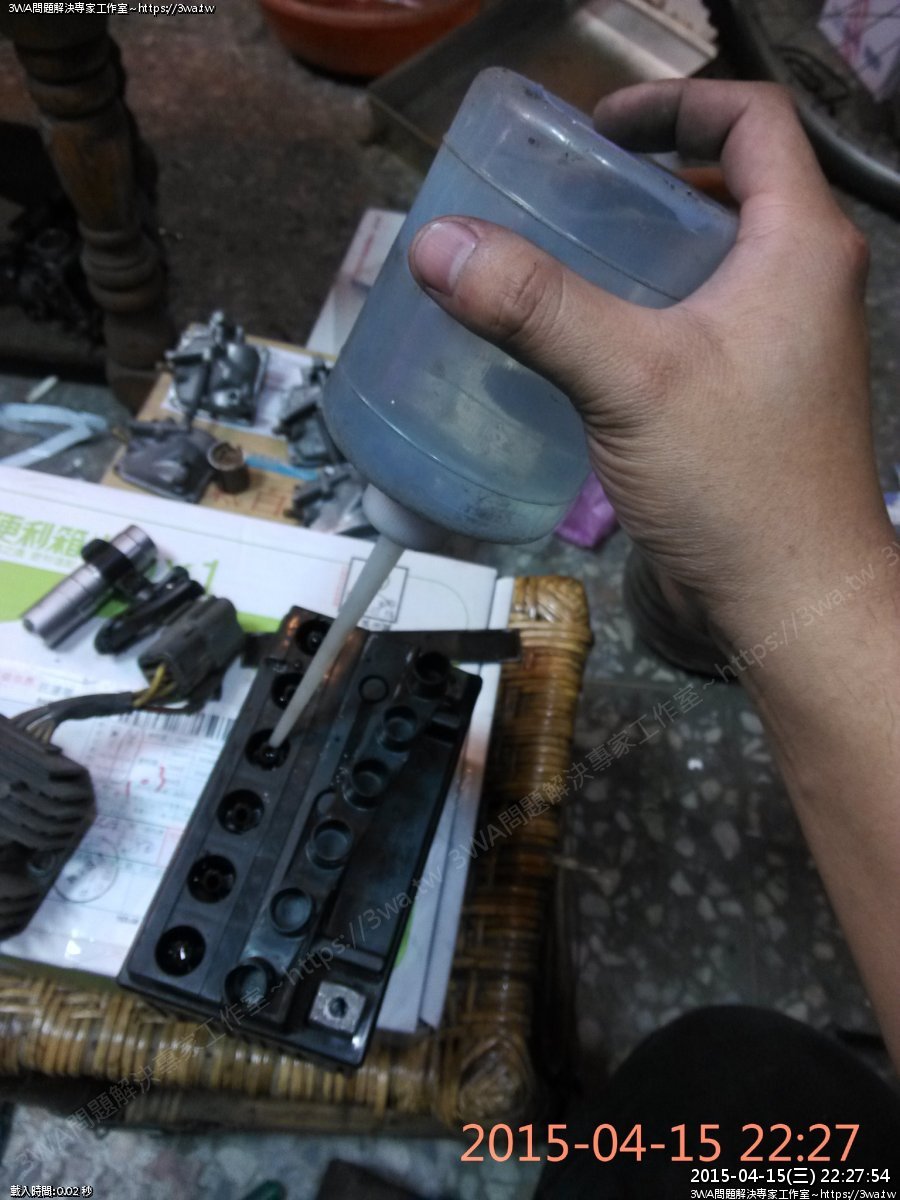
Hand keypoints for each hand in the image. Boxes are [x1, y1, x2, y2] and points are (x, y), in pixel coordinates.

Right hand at [408, 80, 888, 649]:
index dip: (673, 103)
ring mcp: (774, 348)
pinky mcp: (744, 401)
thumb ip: (536, 307)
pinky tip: (573, 350)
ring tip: (553, 267)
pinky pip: (687, 332)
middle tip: (560, 200)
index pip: (749, 121)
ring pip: (702, 268)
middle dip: (641, 184)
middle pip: (723, 191)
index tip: (596, 130)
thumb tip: (440, 246)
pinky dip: (635, 321)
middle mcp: (797, 286)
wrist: (788, 603)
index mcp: (798, 247)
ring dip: (633, 257)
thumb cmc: (738, 486)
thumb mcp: (630, 379)